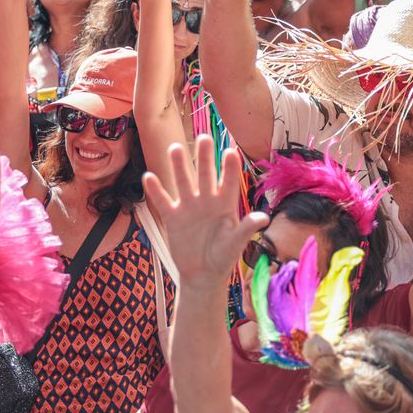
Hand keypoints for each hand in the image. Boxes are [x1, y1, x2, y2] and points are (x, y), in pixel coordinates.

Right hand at [142, 139, 265, 284]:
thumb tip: (263, 217)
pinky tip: (149, 176)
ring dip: (178, 166)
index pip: (228, 181)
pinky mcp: (173, 217)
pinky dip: (156, 190)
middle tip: (204, 138)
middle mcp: (206, 200)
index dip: (229, 167)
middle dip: (204, 157)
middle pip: (205, 174)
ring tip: (175, 148)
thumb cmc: (224, 257)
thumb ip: (247, 228)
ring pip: (183, 181)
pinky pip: (163, 201)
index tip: (231, 151)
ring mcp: (188, 207)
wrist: (203, 274)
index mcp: (225, 204)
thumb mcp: (236, 243)